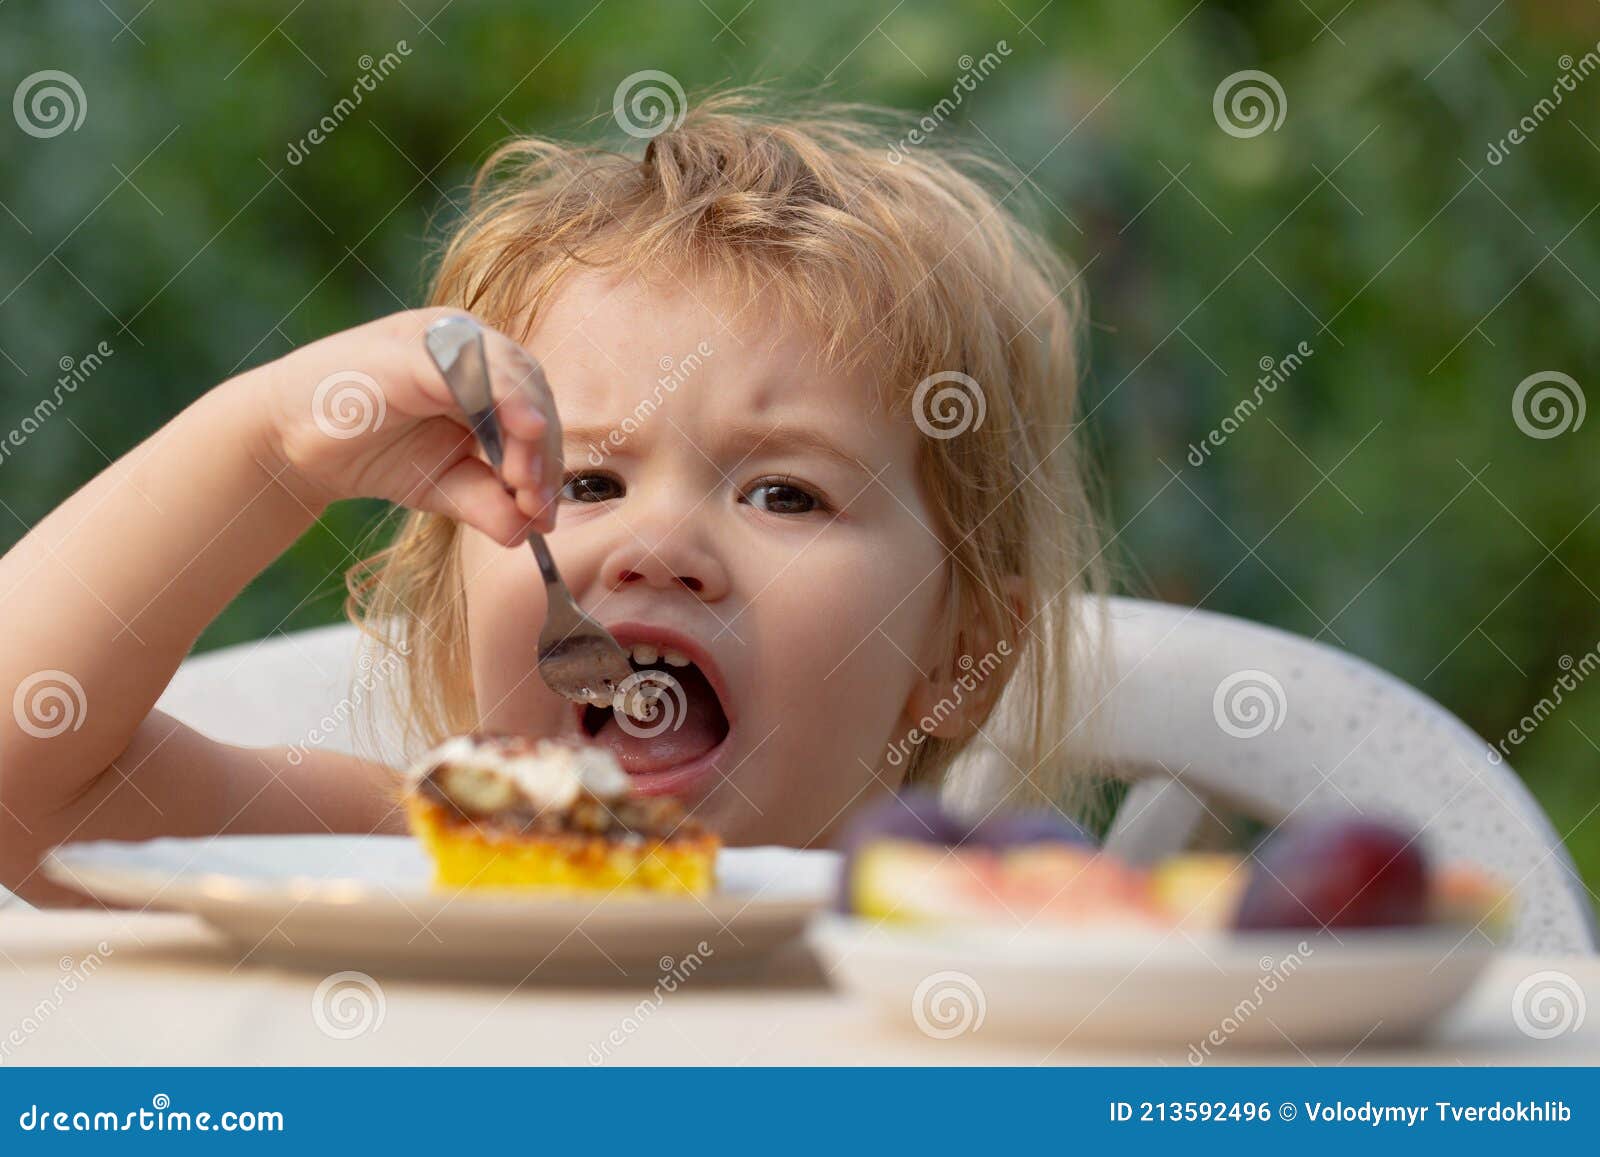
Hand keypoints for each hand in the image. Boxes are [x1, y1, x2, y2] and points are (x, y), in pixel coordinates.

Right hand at [245, 308, 561, 542]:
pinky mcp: (415, 345)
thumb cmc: (371, 453)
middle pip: (533, 392)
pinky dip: (506, 395)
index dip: (549, 462)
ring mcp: (442, 339)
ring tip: (524, 484)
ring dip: (529, 431)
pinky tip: (523, 430)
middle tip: (537, 504)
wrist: (289, 445)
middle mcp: (469, 346)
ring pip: (513, 373)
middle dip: (543, 453)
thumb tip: (533, 532)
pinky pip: (472, 364)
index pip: (536, 411)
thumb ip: (489, 503)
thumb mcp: (441, 486)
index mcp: (484, 373)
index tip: (544, 514)